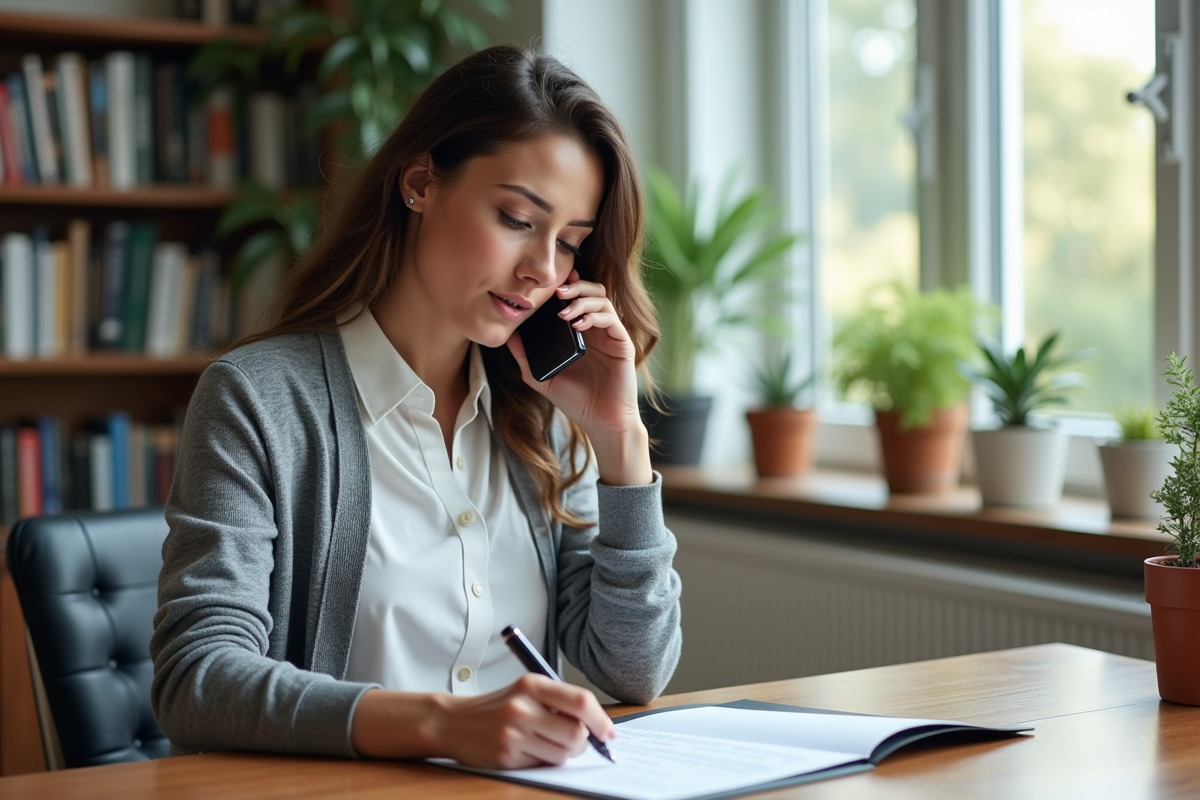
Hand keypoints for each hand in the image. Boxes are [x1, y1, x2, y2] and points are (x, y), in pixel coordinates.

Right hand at [351, 675, 615, 768]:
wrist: (453, 722)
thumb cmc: (497, 707)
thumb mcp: (526, 691)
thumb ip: (558, 702)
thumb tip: (597, 723)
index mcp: (532, 685)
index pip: (581, 701)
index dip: (601, 720)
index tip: (608, 732)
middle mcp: (523, 707)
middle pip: (577, 733)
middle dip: (584, 742)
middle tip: (577, 742)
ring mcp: (514, 733)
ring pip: (563, 753)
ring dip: (565, 754)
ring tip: (549, 744)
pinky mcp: (507, 756)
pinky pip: (542, 764)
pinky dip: (544, 761)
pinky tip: (529, 750)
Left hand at [506, 270, 640, 439]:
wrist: (601, 422)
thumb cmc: (575, 400)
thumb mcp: (541, 378)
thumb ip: (525, 357)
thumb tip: (508, 335)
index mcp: (579, 332)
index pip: (575, 298)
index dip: (564, 285)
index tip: (547, 285)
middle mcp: (596, 328)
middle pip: (591, 290)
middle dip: (574, 285)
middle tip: (556, 292)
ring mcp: (610, 334)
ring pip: (602, 299)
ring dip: (582, 299)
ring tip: (563, 310)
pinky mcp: (622, 343)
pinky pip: (611, 318)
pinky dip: (594, 316)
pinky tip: (577, 325)